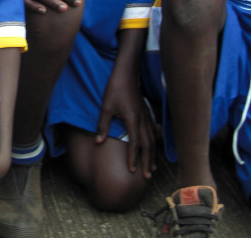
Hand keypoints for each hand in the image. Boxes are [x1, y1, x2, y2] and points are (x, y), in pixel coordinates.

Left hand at [95, 64, 154, 178]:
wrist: (127, 73)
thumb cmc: (115, 88)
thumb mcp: (105, 106)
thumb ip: (103, 125)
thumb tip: (98, 142)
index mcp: (132, 119)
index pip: (135, 143)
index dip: (133, 158)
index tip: (132, 171)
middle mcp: (142, 120)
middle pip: (147, 145)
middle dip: (146, 161)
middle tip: (147, 177)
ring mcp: (146, 116)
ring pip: (152, 139)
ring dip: (151, 155)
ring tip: (151, 167)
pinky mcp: (146, 112)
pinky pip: (152, 132)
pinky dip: (152, 143)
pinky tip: (151, 148)